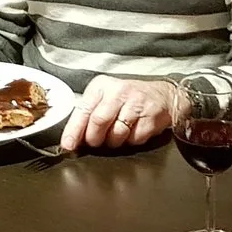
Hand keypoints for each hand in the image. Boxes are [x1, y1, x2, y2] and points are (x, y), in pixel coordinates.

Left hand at [60, 76, 176, 151]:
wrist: (163, 95)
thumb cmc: (128, 99)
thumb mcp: (104, 98)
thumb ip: (88, 115)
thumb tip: (72, 140)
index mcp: (102, 86)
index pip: (84, 110)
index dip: (74, 130)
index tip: (68, 145)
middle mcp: (119, 92)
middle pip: (99, 122)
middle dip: (95, 138)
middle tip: (96, 141)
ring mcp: (136, 103)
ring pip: (116, 134)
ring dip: (113, 141)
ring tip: (117, 133)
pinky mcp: (151, 117)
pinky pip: (134, 139)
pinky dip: (131, 141)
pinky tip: (133, 131)